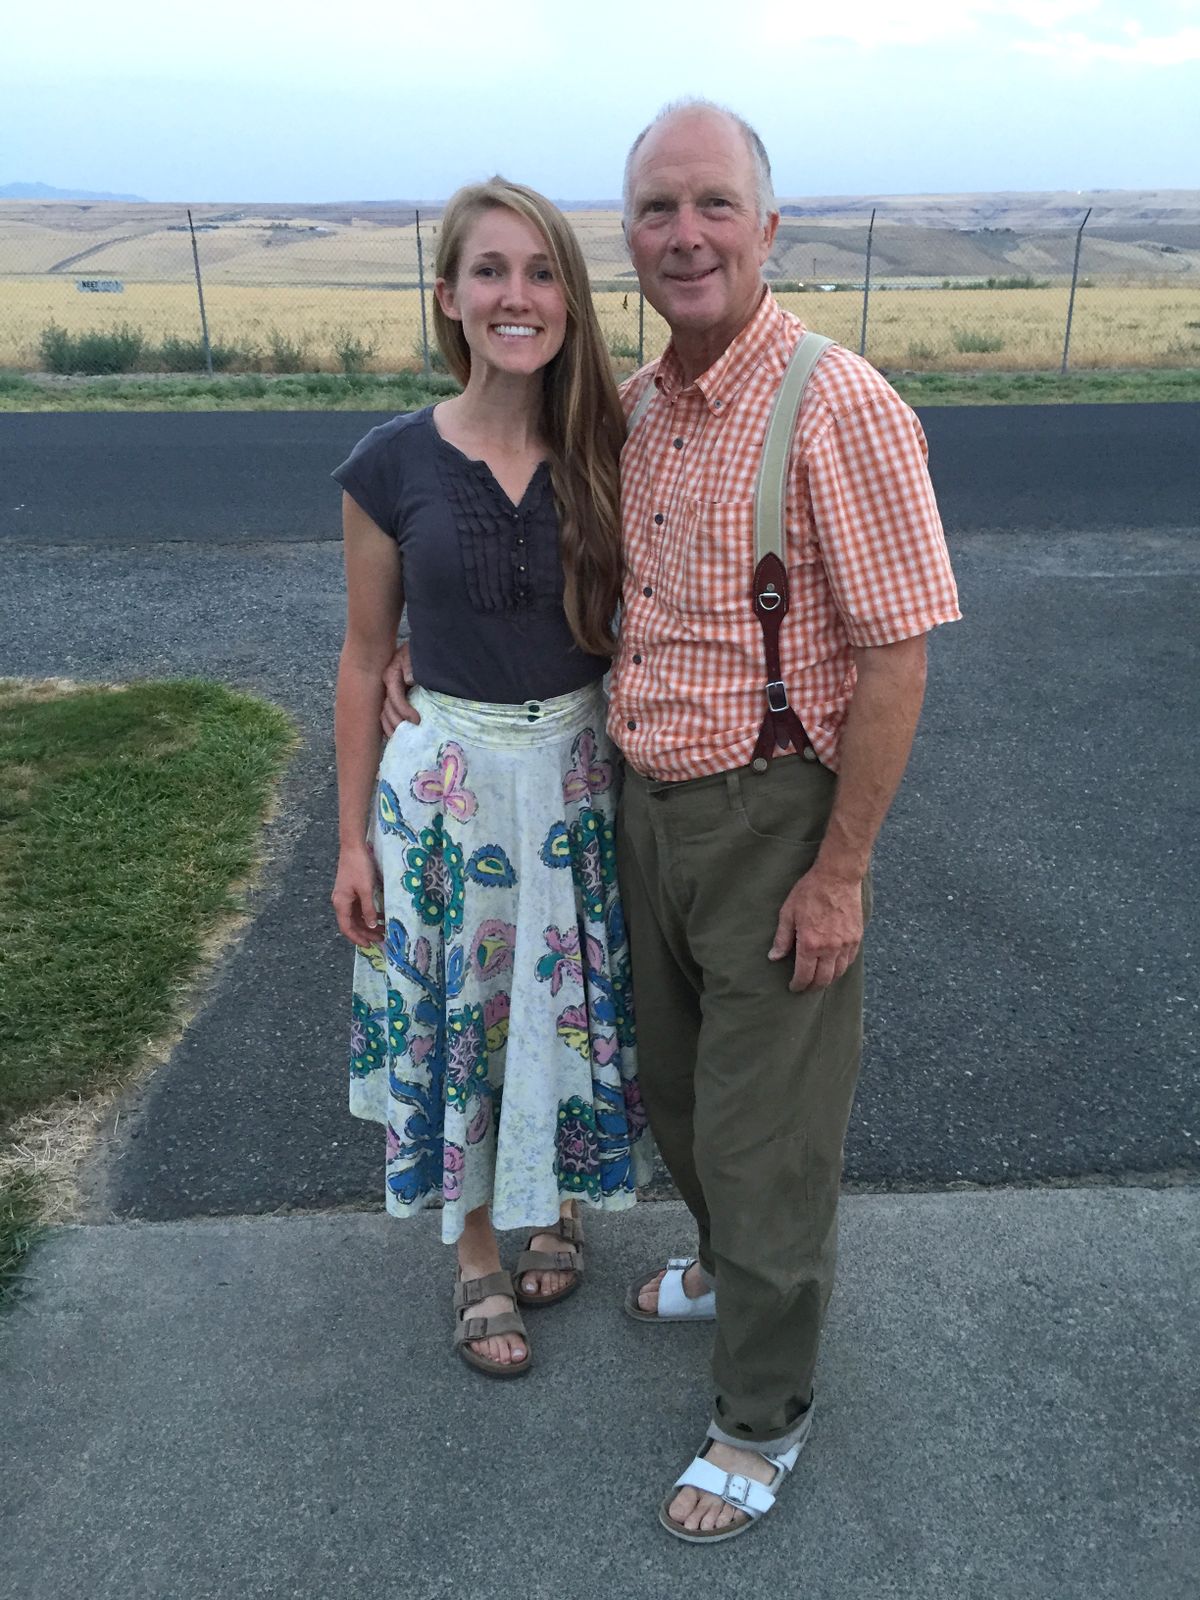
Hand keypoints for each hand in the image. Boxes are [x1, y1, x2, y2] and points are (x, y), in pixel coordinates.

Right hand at [331, 844, 383, 945]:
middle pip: (352, 923)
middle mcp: (341, 902)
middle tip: (381, 939)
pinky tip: (380, 915)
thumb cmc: (359, 867)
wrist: (353, 847)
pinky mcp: (351, 890)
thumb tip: (371, 925)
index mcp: (341, 903)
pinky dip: (369, 913)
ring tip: (383, 930)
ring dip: (368, 924)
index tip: (369, 946)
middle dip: (366, 933)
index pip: (347, 928)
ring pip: (356, 916)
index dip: (357, 938)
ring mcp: (346, 896)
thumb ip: (368, 909)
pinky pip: (359, 907)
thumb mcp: (366, 889)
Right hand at [381, 642, 418, 736]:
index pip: (394, 697)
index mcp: (391, 675)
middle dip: (396, 723)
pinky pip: (387, 714)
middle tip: (409, 735)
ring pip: (383, 714)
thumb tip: (409, 680)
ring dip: (390, 728)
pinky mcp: (393, 697)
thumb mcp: (414, 653)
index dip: (404, 710)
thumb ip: (411, 665)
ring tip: (400, 741)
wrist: (418, 647)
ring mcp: (388, 692)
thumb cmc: (417, 651)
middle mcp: (387, 685)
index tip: (417, 720)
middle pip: (386, 709)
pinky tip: (396, 738)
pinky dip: (390, 726)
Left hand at [768, 865, 862, 991]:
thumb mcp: (788, 913)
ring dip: (828, 980)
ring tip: (820, 980)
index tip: (793, 987)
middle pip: (823, 979)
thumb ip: (782, 938)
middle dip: (813, 987)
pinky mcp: (857, 937)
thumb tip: (774, 957)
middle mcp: (830, 948)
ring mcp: (846, 944)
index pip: (804, 975)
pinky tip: (834, 966)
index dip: (798, 985)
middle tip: (806, 987)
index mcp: (810, 944)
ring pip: (839, 973)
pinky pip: (850, 960)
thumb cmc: (810, 892)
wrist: (837, 877)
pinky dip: (841, 968)